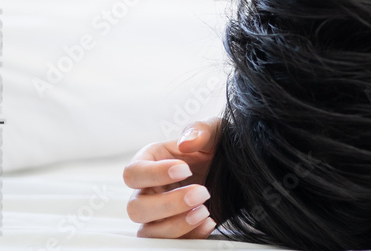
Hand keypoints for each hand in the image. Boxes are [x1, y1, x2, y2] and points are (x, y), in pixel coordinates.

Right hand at [122, 118, 219, 237]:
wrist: (237, 171)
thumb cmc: (217, 147)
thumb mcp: (215, 132)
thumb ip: (201, 131)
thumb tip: (186, 142)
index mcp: (150, 161)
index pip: (133, 173)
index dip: (154, 174)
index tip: (185, 169)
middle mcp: (148, 190)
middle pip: (136, 208)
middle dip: (168, 204)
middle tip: (202, 193)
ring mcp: (158, 215)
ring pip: (148, 232)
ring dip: (175, 226)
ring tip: (205, 211)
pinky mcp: (174, 231)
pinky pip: (169, 244)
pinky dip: (189, 237)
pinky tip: (210, 222)